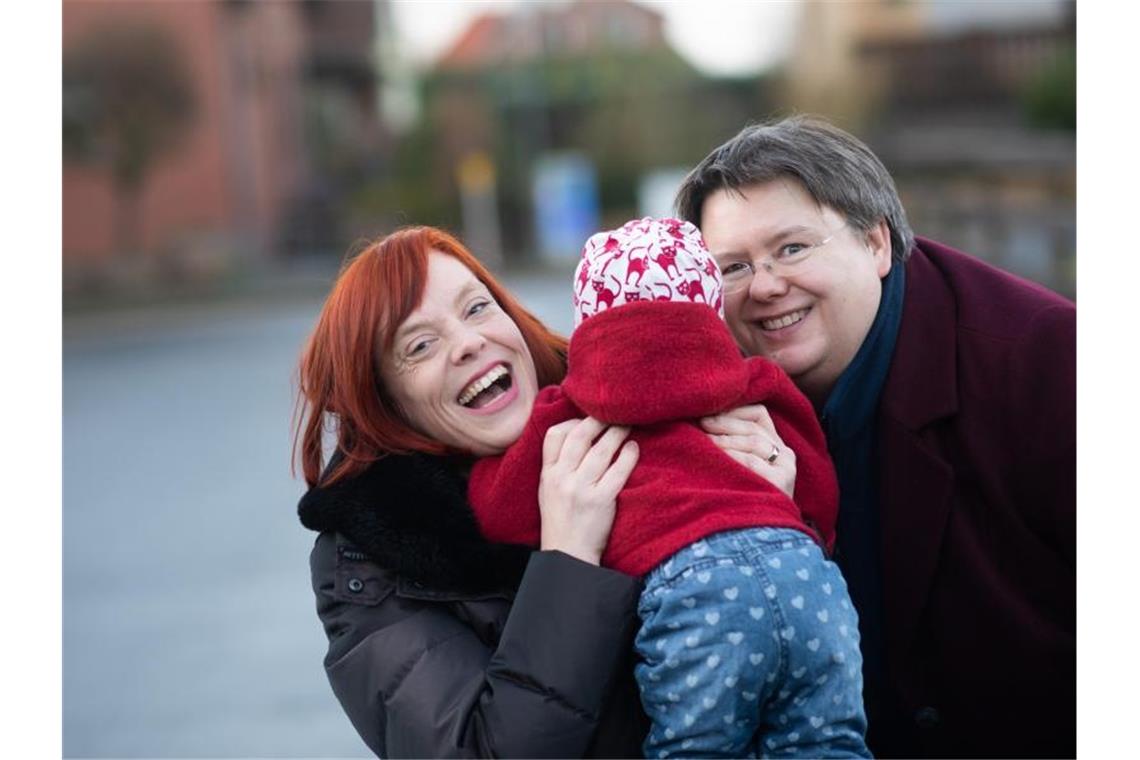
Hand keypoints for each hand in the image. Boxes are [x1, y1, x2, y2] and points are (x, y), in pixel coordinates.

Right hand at [538, 417, 639, 564]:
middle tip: (613, 412)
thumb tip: (578, 437)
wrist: (568, 554)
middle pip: (580, 437)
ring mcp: (581, 489)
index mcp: (548, 474)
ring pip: (601, 450)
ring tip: (628, 425)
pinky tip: (633, 448)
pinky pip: (617, 471)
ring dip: (616, 433)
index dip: (574, 421)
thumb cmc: (561, 520)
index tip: (588, 419)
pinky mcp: (601, 500)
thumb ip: (558, 465)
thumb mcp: (548, 490)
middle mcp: (562, 478)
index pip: (555, 435)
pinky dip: (627, 456)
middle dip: (598, 420)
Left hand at [701, 404, 795, 498]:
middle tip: (700, 422)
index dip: (733, 410)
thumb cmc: (742, 498)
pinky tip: (714, 457)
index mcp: (777, 446)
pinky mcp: (780, 483)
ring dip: (723, 438)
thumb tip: (701, 420)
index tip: (708, 410)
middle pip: (752, 427)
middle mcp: (785, 454)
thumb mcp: (740, 468)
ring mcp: (785, 469)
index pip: (758, 415)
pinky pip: (750, 461)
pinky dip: (730, 456)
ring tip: (702, 438)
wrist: (761, 537)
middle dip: (723, 422)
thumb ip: (733, 445)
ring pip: (752, 441)